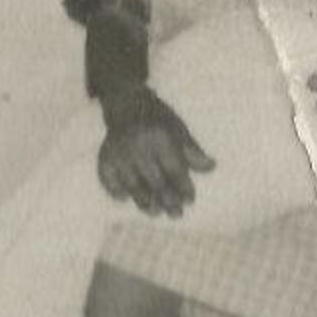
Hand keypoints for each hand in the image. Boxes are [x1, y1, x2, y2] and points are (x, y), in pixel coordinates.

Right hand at [96, 86, 214, 216]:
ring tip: (154, 212)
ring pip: (132, 184)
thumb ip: (192, 151)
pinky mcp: (104, 156)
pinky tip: (124, 197)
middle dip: (167, 200)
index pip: (174, 168)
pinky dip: (114, 189)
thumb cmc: (158, 119)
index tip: (189, 200)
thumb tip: (211, 167)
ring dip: (143, 201)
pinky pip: (107, 178)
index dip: (183, 186)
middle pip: (154, 180)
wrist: (126, 103)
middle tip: (176, 214)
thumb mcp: (179, 130)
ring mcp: (119, 152)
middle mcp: (138, 145)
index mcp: (160, 136)